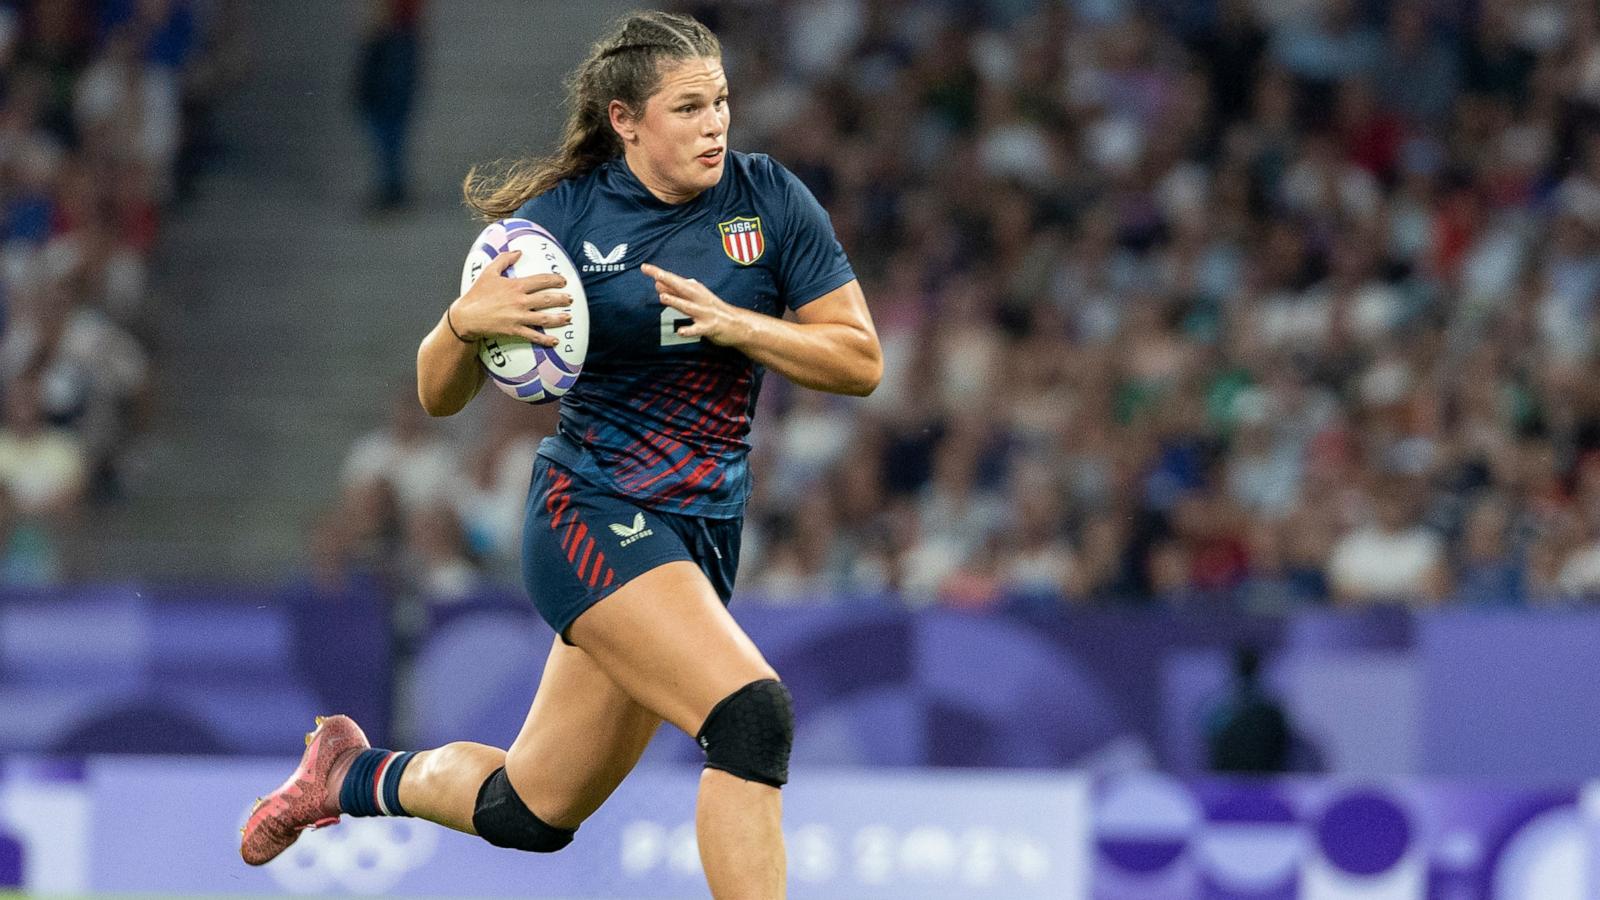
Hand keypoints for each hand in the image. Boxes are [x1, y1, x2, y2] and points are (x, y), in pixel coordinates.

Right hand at [449, 249, 571, 346]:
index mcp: (516, 286)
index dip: (555, 280)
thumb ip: (504, 259)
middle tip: (570, 299)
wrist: (466, 316)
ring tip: (568, 318)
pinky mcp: (514, 330)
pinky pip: (533, 335)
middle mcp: (520, 301)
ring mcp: (518, 317)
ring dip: (559, 318)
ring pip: (544, 318)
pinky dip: (545, 339)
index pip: (541, 280)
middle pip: (547, 299)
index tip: (563, 281)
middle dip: (561, 299)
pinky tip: (555, 341)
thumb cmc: (477, 294)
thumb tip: (518, 252)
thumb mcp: (489, 272)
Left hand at [642, 263, 751, 346]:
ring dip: (676, 301)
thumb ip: (676, 292)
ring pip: (688, 306)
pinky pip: (698, 329)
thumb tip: (657, 283)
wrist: (738, 324)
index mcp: (695, 290)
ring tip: (663, 296)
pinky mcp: (709, 327)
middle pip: (682, 287)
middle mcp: (699, 299)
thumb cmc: (713, 310)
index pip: (674, 279)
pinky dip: (689, 330)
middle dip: (668, 280)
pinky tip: (680, 331)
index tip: (645, 267)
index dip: (659, 273)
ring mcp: (705, 313)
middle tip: (655, 274)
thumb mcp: (695, 297)